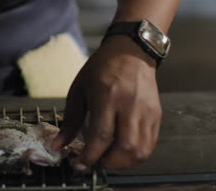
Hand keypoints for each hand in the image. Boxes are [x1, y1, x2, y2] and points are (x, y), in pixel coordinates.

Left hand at [51, 35, 161, 169]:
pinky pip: (150, 144)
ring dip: (123, 163)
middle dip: (108, 163)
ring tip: (109, 158)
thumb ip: (70, 120)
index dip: (89, 156)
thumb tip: (59, 145)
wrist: (132, 51)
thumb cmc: (104, 67)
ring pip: (141, 150)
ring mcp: (146, 110)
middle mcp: (130, 104)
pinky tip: (123, 150)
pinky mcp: (156, 114)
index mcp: (107, 95)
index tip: (79, 164)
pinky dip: (136, 155)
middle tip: (95, 162)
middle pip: (125, 147)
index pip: (101, 136)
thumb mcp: (79, 89)